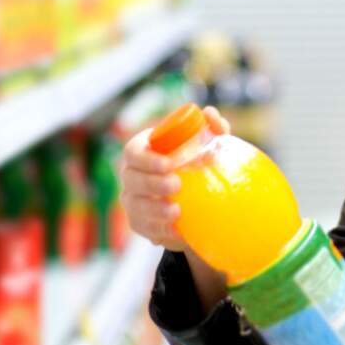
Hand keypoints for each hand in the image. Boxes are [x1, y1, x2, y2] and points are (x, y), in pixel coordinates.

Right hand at [117, 106, 230, 251]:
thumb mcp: (208, 145)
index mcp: (143, 151)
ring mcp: (133, 200)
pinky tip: (177, 231)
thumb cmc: (196, 163)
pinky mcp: (141, 223)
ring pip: (135, 206)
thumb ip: (213, 129)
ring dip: (154, 210)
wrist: (198, 200)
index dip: (147, 159)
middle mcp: (132, 175)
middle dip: (152, 183)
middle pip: (131, 179)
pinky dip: (160, 230)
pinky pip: (144, 228)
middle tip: (176, 185)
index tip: (169, 164)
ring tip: (176, 212)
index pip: (133, 151)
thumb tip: (210, 113)